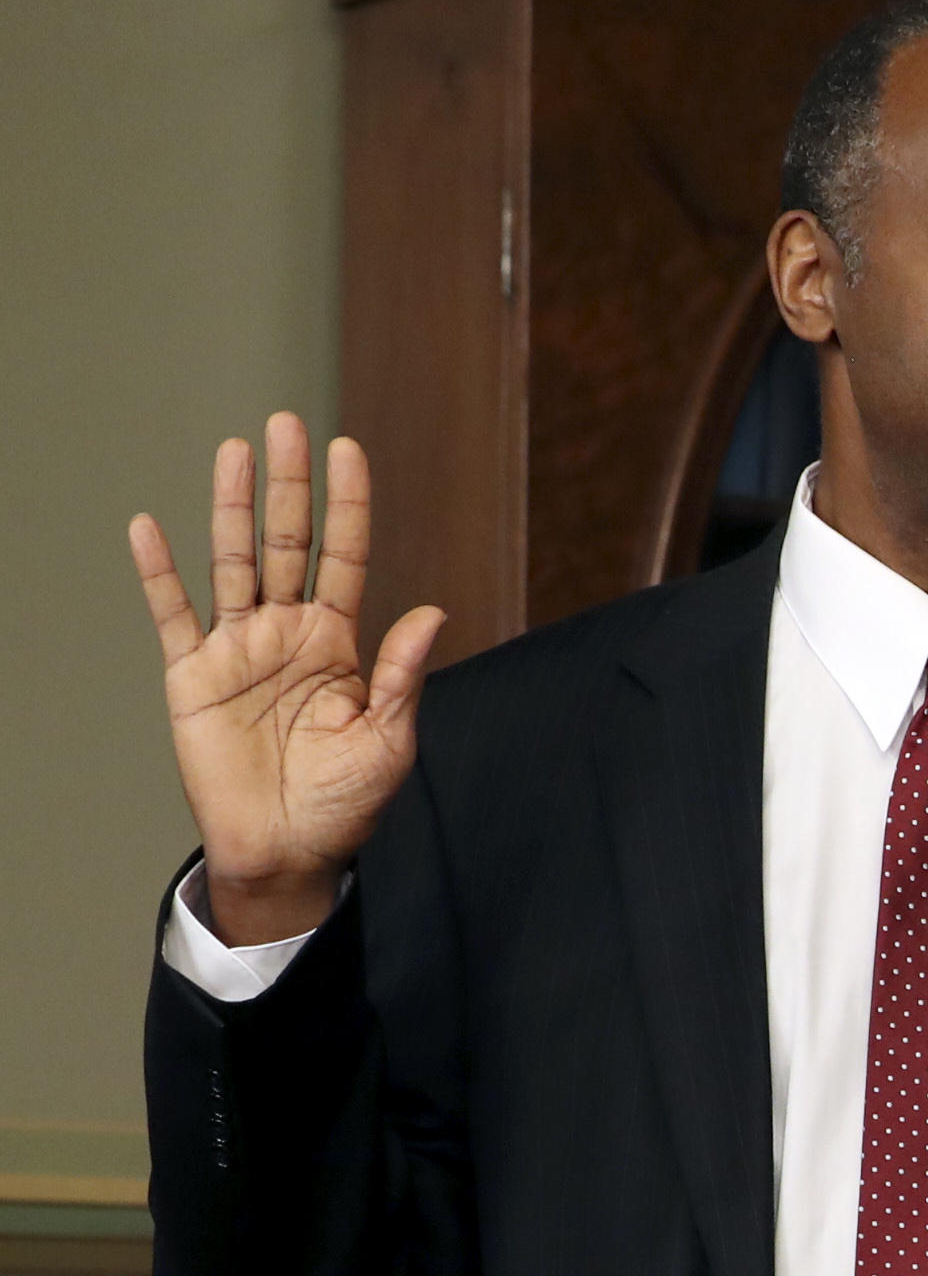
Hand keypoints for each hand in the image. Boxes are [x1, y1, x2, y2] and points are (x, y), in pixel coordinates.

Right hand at [129, 416, 444, 944]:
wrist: (286, 850)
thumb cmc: (344, 801)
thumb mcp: (388, 740)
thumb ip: (401, 675)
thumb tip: (431, 612)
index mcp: (340, 644)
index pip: (346, 558)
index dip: (348, 506)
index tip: (347, 450)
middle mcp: (287, 633)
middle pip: (286, 544)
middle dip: (288, 487)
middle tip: (287, 425)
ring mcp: (238, 648)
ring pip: (232, 563)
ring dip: (231, 508)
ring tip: (235, 452)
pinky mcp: (193, 674)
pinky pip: (173, 614)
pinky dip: (159, 572)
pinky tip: (148, 526)